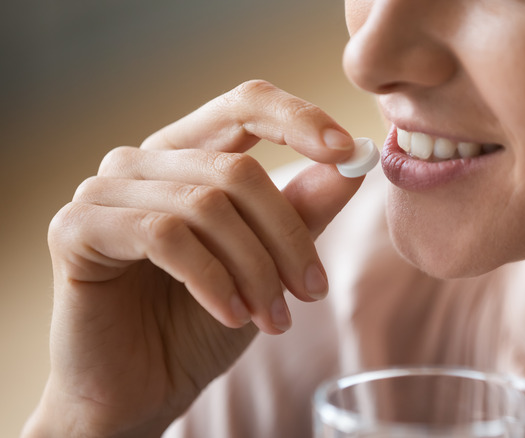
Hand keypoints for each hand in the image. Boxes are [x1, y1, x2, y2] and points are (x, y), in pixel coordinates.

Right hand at [24, 80, 363, 436]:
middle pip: (238, 170)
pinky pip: (164, 236)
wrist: (144, 386)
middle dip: (287, 237)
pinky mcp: (76, 229)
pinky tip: (231, 316)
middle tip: (312, 290)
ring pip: (207, 206)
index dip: (299, 119)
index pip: (246, 105)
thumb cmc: (204, 320)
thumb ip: (304, 208)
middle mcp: (144, 162)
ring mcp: (104, 191)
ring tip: (273, 319)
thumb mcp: (267, 260)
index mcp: (188, 155)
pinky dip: (212, 280)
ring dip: (255, 270)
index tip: (347, 150)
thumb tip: (354, 160)